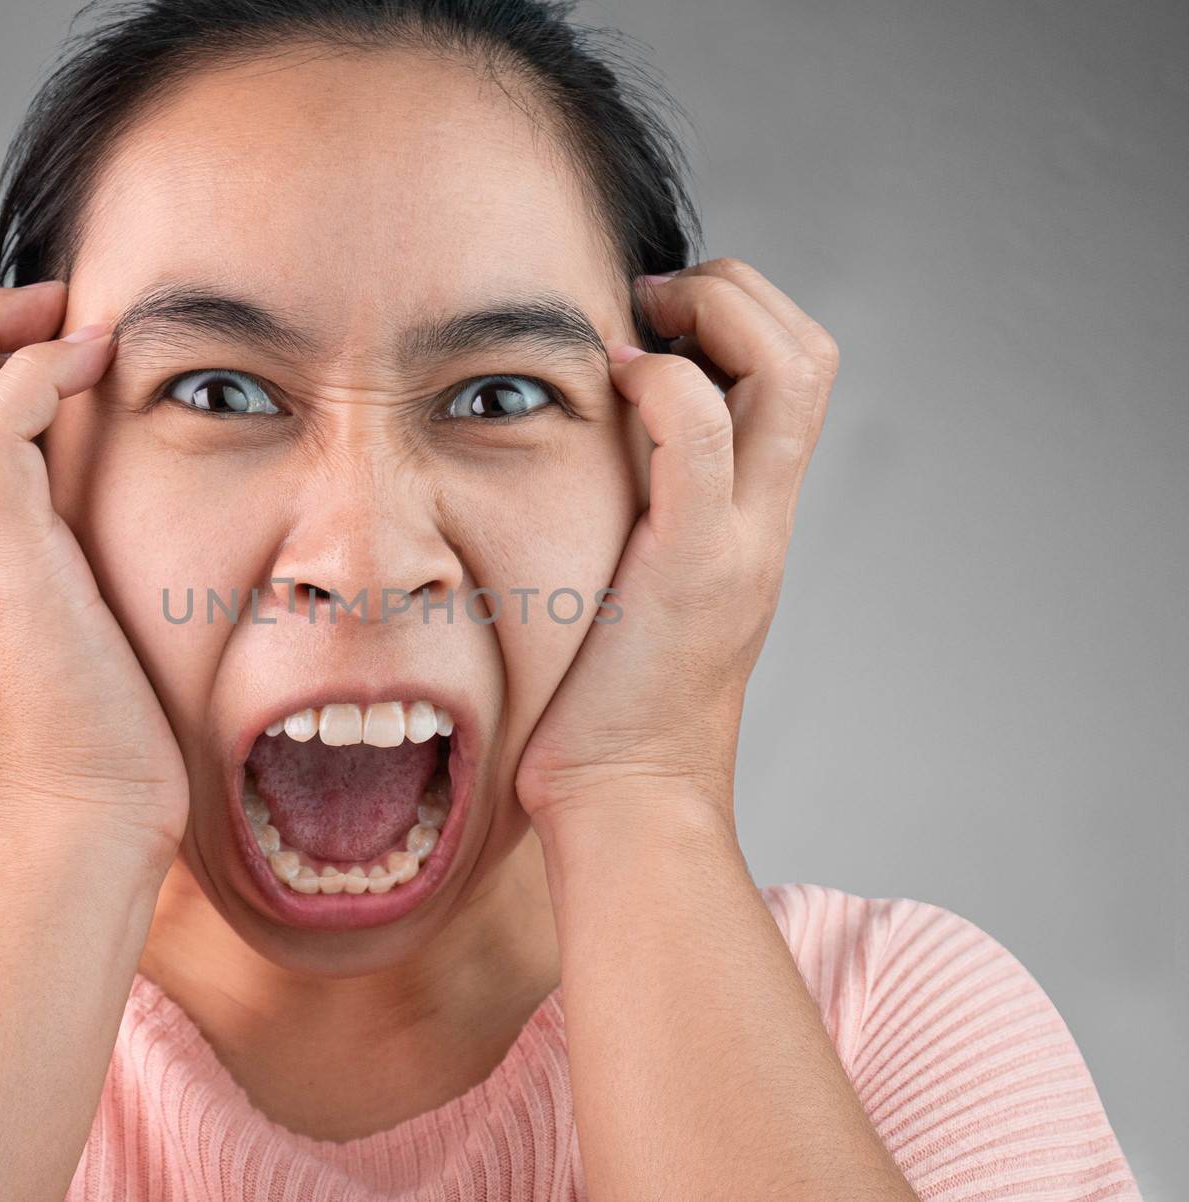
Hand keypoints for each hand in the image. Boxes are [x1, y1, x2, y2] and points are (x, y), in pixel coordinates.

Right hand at [0, 274, 187, 866]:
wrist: (78, 835)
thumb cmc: (93, 745)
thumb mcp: (64, 631)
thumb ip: (59, 564)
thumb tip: (107, 516)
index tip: (43, 333)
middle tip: (46, 307)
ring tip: (64, 321)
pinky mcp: (7, 573)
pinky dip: (32, 375)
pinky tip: (93, 366)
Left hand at [516, 258, 837, 830]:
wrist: (627, 804)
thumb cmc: (606, 711)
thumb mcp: (640, 598)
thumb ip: (638, 529)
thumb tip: (587, 470)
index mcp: (753, 526)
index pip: (797, 380)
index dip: (741, 319)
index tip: (655, 320)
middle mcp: (766, 524)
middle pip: (813, 356)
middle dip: (739, 293)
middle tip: (655, 299)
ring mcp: (742, 542)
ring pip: (790, 371)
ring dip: (717, 312)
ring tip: (641, 320)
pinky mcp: (693, 565)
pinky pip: (702, 432)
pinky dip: (662, 380)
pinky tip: (609, 379)